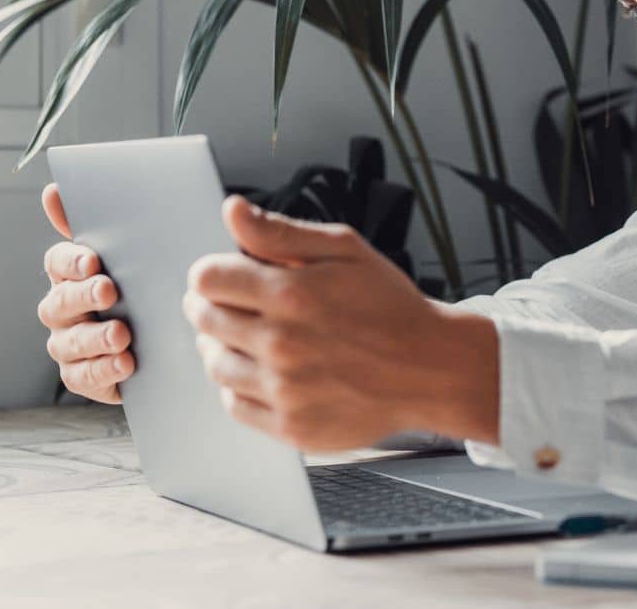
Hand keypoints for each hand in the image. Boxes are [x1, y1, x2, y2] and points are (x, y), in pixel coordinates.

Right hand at [38, 183, 134, 403]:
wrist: (176, 334)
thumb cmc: (152, 284)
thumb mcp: (141, 251)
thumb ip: (104, 223)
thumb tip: (54, 190)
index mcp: (73, 273)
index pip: (57, 261)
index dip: (71, 260)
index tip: (93, 259)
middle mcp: (64, 308)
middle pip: (58, 301)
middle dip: (82, 296)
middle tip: (109, 291)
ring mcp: (70, 344)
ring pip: (66, 343)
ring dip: (93, 338)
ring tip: (122, 335)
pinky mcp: (84, 376)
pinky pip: (81, 377)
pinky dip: (101, 371)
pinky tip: (126, 364)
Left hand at [183, 194, 498, 451]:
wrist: (432, 367)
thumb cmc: (391, 306)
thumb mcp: (345, 250)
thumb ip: (280, 232)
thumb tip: (233, 211)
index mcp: (292, 294)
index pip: (207, 279)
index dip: (211, 272)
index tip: (223, 275)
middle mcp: (281, 343)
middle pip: (204, 320)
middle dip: (209, 305)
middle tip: (230, 303)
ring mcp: (284, 389)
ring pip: (215, 364)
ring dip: (220, 345)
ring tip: (245, 336)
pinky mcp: (290, 426)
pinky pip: (235, 404)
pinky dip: (238, 385)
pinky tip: (261, 370)